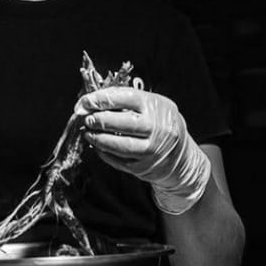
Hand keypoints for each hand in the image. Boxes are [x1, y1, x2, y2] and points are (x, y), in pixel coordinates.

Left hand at [75, 86, 210, 214]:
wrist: (182, 156)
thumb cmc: (159, 122)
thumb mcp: (151, 104)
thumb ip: (125, 99)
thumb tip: (91, 100)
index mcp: (154, 105)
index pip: (123, 97)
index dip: (100, 99)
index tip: (84, 102)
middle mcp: (155, 127)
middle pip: (120, 122)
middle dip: (98, 120)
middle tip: (85, 118)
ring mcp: (151, 149)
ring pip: (118, 145)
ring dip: (98, 138)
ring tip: (87, 133)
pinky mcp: (144, 167)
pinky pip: (119, 160)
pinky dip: (104, 153)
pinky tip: (97, 146)